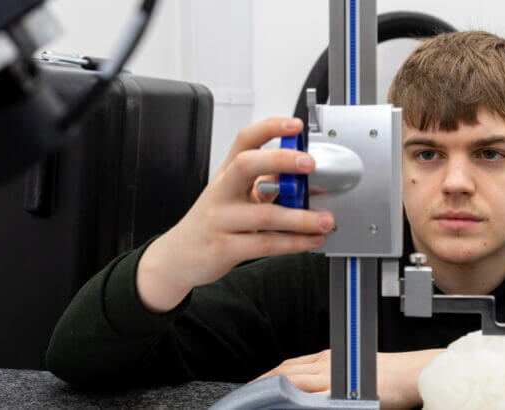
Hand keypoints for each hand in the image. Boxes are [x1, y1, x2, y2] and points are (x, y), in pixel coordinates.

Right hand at [136, 117, 334, 312]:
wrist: (179, 256)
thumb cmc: (213, 221)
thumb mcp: (233, 195)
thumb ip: (263, 184)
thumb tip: (300, 176)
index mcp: (226, 174)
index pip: (245, 140)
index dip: (270, 128)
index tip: (295, 125)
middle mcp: (221, 192)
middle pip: (247, 165)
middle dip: (281, 160)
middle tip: (310, 164)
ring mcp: (221, 220)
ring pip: (265, 215)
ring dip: (301, 218)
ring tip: (325, 219)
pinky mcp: (225, 248)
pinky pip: (265, 245)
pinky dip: (294, 243)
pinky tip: (311, 239)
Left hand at [252, 349, 442, 409]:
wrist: (414, 374)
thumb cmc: (389, 377)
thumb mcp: (352, 375)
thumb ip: (328, 383)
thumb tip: (306, 396)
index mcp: (326, 359)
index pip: (287, 367)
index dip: (267, 377)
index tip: (253, 387)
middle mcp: (326, 363)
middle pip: (284, 372)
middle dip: (261, 384)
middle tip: (246, 397)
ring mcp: (333, 376)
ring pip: (293, 381)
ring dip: (272, 391)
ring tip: (256, 401)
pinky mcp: (343, 390)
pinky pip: (313, 396)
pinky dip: (296, 400)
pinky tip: (286, 405)